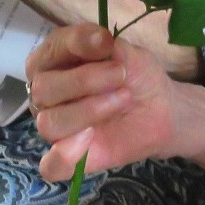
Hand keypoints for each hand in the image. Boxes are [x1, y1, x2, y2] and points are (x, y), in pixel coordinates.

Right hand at [26, 25, 182, 180]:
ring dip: (88, 110)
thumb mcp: (128, 51)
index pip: (48, 51)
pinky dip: (66, 154)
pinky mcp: (69, 159)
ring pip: (49, 124)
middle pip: (43, 89)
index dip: (74, 44)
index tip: (106, 43)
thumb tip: (97, 39)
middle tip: (121, 76)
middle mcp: (45, 94)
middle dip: (85, 80)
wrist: (161, 108)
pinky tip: (90, 138)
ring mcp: (55, 127)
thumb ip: (107, 45)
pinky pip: (51, 166)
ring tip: (122, 100)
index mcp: (53, 62)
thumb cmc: (136, 75)